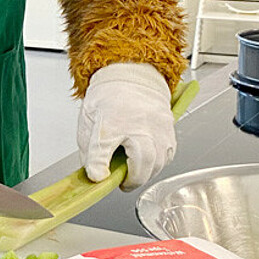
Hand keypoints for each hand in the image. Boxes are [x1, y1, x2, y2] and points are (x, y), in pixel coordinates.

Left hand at [76, 63, 176, 189]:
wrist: (130, 76)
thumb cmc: (109, 97)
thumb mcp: (88, 121)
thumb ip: (89, 150)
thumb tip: (94, 174)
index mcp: (111, 118)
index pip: (103, 145)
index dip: (99, 165)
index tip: (98, 177)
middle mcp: (138, 122)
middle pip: (143, 160)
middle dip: (133, 179)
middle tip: (122, 182)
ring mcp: (157, 125)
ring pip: (159, 161)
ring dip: (146, 173)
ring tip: (134, 171)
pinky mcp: (169, 128)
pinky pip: (168, 155)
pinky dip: (158, 163)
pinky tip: (146, 161)